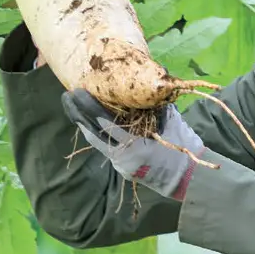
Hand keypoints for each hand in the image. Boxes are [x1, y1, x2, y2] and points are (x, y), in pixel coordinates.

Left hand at [63, 89, 206, 201]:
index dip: (88, 106)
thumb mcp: (169, 118)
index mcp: (135, 141)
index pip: (104, 122)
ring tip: (71, 106)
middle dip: (78, 113)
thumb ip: (152, 102)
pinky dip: (94, 132)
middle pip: (93, 131)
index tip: (77, 91)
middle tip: (67, 96)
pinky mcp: (121, 167)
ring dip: (82, 122)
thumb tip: (145, 80)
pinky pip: (103, 147)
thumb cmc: (180, 142)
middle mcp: (124, 154)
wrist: (187, 173)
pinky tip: (85, 121)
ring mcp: (121, 163)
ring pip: (95, 140)